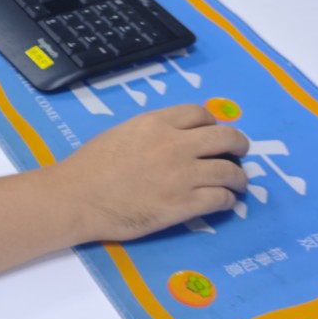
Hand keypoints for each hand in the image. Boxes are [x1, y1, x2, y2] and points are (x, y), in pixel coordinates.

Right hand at [55, 104, 248, 243]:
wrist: (77, 197)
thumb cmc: (90, 166)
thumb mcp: (122, 132)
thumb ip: (151, 131)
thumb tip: (173, 137)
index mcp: (156, 123)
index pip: (201, 114)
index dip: (212, 123)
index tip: (212, 134)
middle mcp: (174, 144)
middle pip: (225, 137)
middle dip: (238, 144)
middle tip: (240, 153)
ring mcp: (182, 175)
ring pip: (229, 171)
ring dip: (239, 177)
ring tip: (238, 183)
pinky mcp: (183, 205)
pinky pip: (220, 198)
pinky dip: (227, 199)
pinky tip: (224, 201)